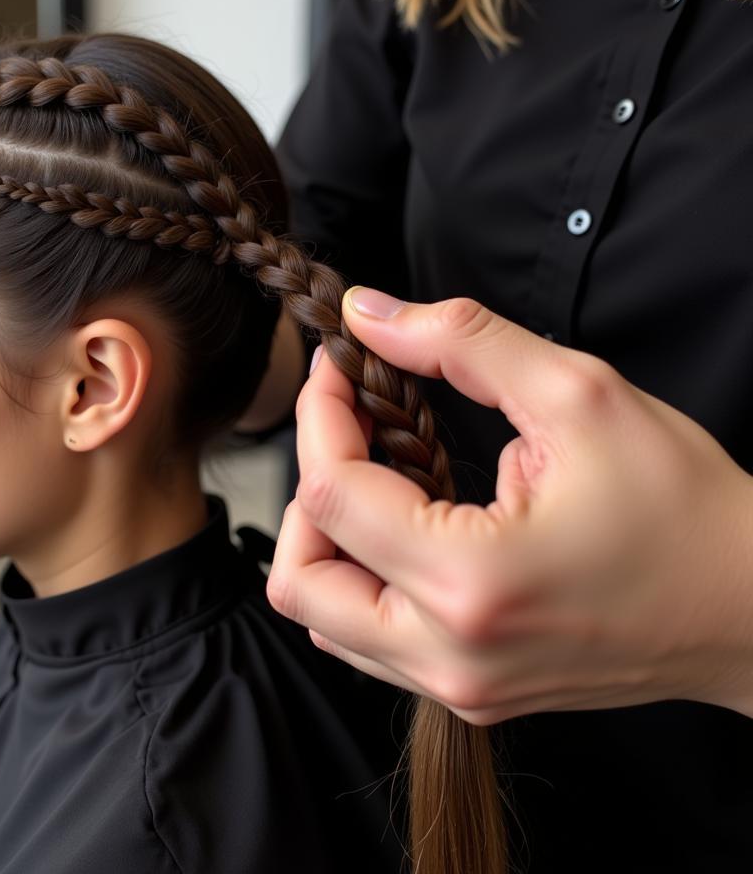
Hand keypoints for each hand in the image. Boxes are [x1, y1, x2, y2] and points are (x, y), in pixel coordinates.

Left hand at [267, 291, 752, 723]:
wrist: (752, 610)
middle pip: (298, 578)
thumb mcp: (580, 395)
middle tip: (351, 428)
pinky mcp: (469, 691)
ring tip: (381, 470)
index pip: (331, 495)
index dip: (318, 415)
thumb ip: (460, 341)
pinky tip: (407, 520)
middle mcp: (449, 654)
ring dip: (329, 533)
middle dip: (307, 487)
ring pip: (323, 615)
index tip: (338, 369)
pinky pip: (367, 638)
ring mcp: (456, 686)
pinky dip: (362, 572)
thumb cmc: (685, 507)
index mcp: (472, 581)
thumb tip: (367, 314)